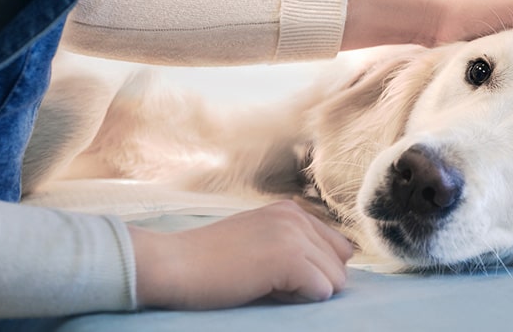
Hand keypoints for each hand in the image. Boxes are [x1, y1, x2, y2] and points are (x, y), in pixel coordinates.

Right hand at [129, 200, 354, 309]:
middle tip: (269, 281)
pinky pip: (322, 292)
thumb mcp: (257, 240)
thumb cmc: (207, 262)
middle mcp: (296, 216)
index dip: (314, 270)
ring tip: (264, 284)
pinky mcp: (289, 258)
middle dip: (314, 281)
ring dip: (305, 293)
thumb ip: (292, 244)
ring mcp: (294, 235)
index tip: (275, 272)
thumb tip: (334, 270)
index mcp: (290, 210)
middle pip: (341, 265)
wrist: (171, 264)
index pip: (338, 247)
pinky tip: (264, 289)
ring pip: (336, 281)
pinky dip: (298, 301)